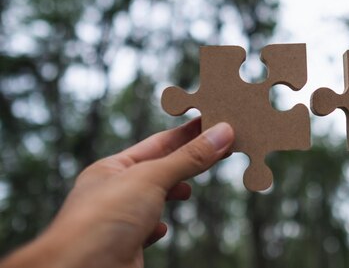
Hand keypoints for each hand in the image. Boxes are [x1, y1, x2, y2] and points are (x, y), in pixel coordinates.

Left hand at [1, 118, 233, 267]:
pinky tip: (163, 227)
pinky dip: (158, 226)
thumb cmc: (104, 220)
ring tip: (190, 189)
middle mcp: (113, 192)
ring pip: (152, 201)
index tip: (212, 121)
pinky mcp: (125, 248)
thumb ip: (188, 158)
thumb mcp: (151, 178)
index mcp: (112, 168)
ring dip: (172, 193)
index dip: (187, 133)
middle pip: (157, 170)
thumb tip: (223, 133)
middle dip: (185, 162)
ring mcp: (118, 221)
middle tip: (217, 149)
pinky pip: (145, 232)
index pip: (159, 143)